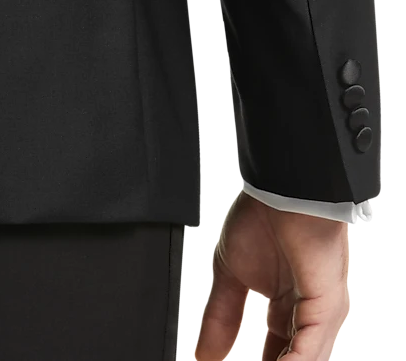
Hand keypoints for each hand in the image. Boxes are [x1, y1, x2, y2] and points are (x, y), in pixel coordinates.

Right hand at [194, 191, 349, 359]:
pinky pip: (309, 351)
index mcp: (289, 306)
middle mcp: (308, 314)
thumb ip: (220, 319)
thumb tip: (204, 357)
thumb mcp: (230, 275)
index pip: (274, 354)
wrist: (277, 188)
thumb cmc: (261, 219)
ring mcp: (321, 313)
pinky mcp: (327, 305)